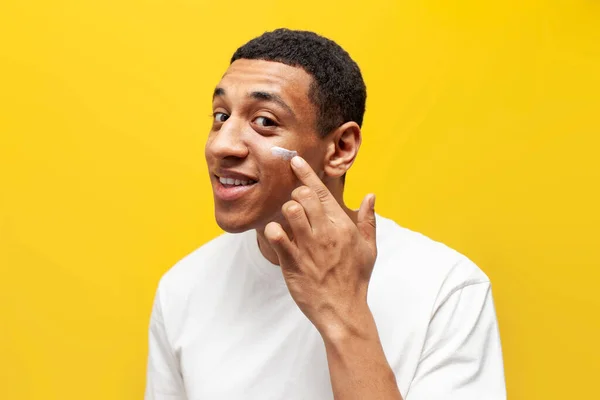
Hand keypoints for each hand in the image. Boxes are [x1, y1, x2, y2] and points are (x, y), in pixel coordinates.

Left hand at [264, 156, 377, 337]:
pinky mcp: (293, 262)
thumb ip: (368, 220)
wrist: (343, 310)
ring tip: (290, 221)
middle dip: (296, 194)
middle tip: (297, 205)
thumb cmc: (356, 279)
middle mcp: (326, 232)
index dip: (306, 173)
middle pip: (304, 196)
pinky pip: (277, 237)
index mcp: (342, 226)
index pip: (322, 192)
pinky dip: (273, 231)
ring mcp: (309, 247)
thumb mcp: (369, 248)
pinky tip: (277, 235)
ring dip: (286, 211)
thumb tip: (370, 196)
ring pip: (291, 211)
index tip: (295, 161)